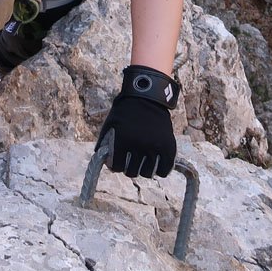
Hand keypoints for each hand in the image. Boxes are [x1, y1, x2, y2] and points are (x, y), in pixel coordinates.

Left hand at [95, 64, 179, 178]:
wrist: (146, 97)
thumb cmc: (125, 110)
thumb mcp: (110, 124)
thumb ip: (104, 143)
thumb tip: (103, 162)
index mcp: (123, 140)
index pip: (117, 166)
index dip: (116, 166)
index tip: (118, 163)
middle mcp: (139, 145)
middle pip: (132, 172)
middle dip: (129, 169)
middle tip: (130, 163)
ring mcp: (155, 146)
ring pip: (147, 173)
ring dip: (143, 170)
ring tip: (142, 163)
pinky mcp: (168, 146)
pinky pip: (164, 170)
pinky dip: (160, 170)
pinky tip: (155, 165)